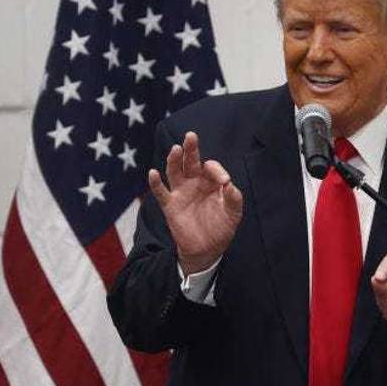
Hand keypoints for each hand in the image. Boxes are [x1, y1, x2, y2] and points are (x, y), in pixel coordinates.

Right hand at [148, 131, 243, 274]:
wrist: (208, 249)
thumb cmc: (221, 227)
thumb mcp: (233, 214)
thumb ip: (234, 198)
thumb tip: (230, 184)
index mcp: (210, 181)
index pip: (210, 167)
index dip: (217, 170)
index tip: (225, 181)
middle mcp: (194, 182)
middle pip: (190, 161)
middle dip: (191, 149)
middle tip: (191, 136)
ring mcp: (181, 192)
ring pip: (174, 171)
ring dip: (174, 160)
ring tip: (176, 150)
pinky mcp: (170, 206)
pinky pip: (161, 192)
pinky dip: (156, 183)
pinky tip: (153, 173)